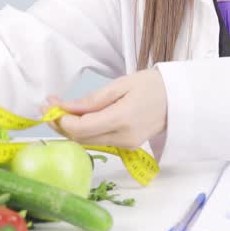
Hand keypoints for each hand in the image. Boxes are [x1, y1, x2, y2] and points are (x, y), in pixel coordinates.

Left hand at [42, 68, 166, 148]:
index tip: (50, 104)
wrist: (179, 99)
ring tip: (61, 109)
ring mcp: (126, 144)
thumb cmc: (153, 85)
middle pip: (80, 138)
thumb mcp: (121, 84)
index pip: (80, 128)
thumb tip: (65, 108)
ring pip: (87, 142)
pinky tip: (80, 118)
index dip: (61, 119)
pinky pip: (99, 140)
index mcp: (122, 119)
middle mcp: (123, 137)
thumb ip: (92, 99)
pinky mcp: (128, 146)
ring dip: (71, 128)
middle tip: (50, 106)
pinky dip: (85, 131)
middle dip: (61, 124)